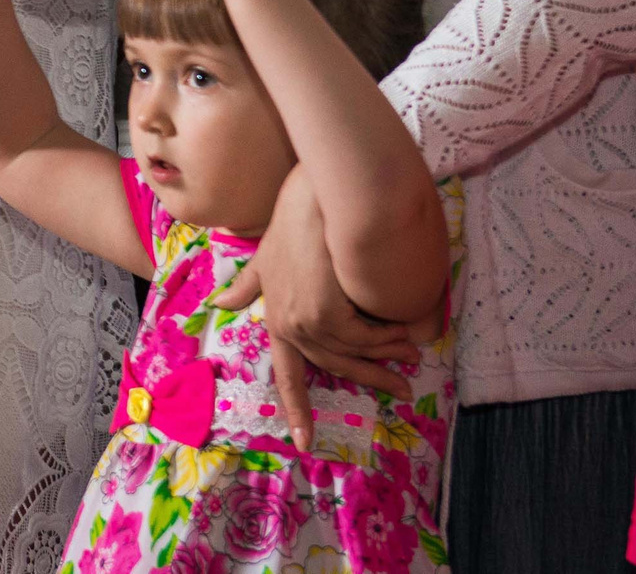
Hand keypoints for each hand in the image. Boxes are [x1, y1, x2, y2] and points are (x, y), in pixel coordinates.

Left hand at [214, 170, 419, 445]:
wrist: (315, 194)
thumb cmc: (295, 218)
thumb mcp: (266, 254)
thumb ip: (249, 283)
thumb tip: (222, 304)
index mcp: (275, 315)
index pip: (285, 371)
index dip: (296, 406)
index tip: (304, 442)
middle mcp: (285, 323)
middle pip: (333, 366)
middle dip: (371, 378)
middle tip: (402, 388)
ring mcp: (304, 320)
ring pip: (354, 353)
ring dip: (387, 354)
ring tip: (413, 350)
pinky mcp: (325, 313)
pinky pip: (365, 338)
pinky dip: (386, 336)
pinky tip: (403, 327)